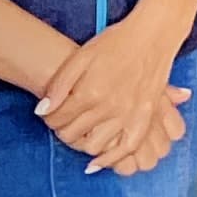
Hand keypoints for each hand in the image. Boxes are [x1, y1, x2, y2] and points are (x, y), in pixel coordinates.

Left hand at [37, 13, 186, 168]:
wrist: (154, 34)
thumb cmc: (116, 42)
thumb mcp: (81, 56)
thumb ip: (59, 84)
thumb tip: (42, 111)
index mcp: (89, 92)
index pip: (57, 119)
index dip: (49, 118)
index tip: (51, 113)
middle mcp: (108, 107)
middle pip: (73, 134)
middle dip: (62, 130)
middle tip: (64, 123)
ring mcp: (128, 114)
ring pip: (96, 145)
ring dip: (82, 143)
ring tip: (80, 134)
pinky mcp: (145, 117)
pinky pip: (127, 147)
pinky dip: (112, 159)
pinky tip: (99, 162)